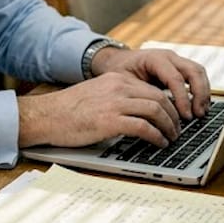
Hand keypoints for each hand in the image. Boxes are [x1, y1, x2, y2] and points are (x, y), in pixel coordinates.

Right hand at [17, 72, 181, 148]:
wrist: (46, 116)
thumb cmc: (67, 110)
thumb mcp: (96, 94)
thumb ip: (116, 98)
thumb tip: (138, 113)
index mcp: (115, 79)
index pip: (152, 88)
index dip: (168, 104)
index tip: (173, 116)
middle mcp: (118, 87)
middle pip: (159, 98)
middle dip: (173, 115)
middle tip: (177, 129)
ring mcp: (115, 103)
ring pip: (156, 110)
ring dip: (169, 126)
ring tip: (171, 137)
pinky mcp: (110, 121)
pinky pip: (143, 127)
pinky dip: (156, 136)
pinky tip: (159, 143)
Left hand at [92, 46, 211, 120]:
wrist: (117, 61)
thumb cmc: (119, 72)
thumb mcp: (123, 81)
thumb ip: (139, 94)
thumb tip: (153, 113)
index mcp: (154, 58)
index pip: (175, 78)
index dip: (182, 98)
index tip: (185, 116)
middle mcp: (168, 57)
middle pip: (194, 71)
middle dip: (199, 94)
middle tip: (198, 115)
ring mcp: (176, 60)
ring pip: (199, 72)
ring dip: (204, 92)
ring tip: (202, 113)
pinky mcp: (180, 68)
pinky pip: (196, 76)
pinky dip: (201, 91)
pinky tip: (199, 107)